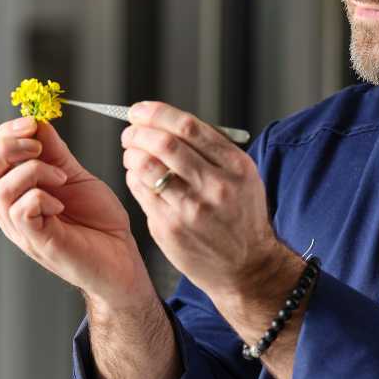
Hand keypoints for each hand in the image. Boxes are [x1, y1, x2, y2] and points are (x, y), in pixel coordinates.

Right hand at [0, 115, 153, 308]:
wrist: (122, 260)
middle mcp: (10, 214)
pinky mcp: (39, 242)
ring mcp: (22, 230)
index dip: (3, 135)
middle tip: (39, 145)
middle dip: (6, 146)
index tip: (32, 122)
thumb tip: (36, 121)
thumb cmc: (98, 222)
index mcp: (14, 196)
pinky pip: (21, 211)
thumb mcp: (73, 175)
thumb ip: (54, 151)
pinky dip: (41, 196)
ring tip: (60, 177)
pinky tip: (61, 203)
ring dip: (32, 170)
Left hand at [121, 102, 286, 304]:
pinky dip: (133, 178)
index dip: (157, 113)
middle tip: (131, 132)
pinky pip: (141, 193)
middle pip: (164, 143)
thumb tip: (166, 123)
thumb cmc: (241, 218)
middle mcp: (216, 186)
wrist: (248, 267)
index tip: (141, 111)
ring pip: (147, 167)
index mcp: (235, 166)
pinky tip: (137, 177)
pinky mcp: (172, 229)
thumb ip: (211, 150)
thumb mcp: (242, 178)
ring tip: (131, 154)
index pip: (188, 126)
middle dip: (139, 131)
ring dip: (131, 154)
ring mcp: (192, 209)